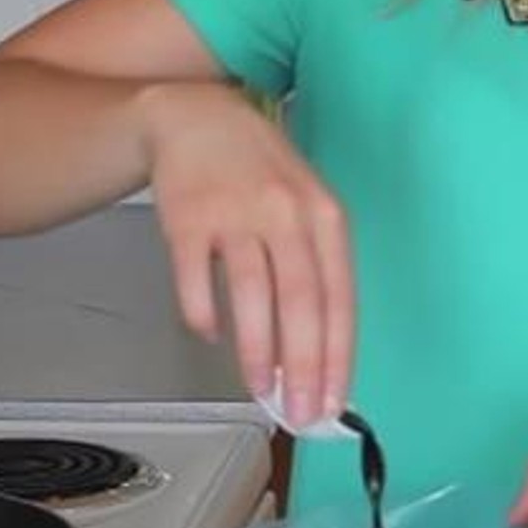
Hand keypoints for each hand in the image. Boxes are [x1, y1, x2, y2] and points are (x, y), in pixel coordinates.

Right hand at [138, 81, 353, 425]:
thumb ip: (316, 274)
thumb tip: (319, 354)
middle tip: (299, 411)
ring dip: (257, 349)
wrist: (196, 116)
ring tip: (260, 388)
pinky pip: (196, 277)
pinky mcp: (188, 216)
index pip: (339, 299)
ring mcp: (236, 212)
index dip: (337, 357)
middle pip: (301, 301)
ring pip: (252, 293)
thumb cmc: (261, 175)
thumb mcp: (308, 209)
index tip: (333, 402)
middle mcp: (286, 213)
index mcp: (326, 217)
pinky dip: (204, 313)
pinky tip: (211, 336)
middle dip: (302, 366)